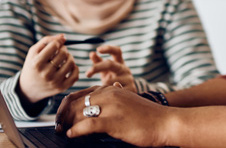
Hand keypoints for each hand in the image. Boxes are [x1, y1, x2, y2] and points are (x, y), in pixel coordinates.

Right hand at [18, 34, 78, 103]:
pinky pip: (76, 75)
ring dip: (70, 57)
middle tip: (61, 50)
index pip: (54, 46)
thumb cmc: (32, 66)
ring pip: (71, 63)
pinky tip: (69, 66)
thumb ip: (46, 41)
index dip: (58, 41)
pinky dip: (75, 68)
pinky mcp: (61, 88)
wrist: (28, 88)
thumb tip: (63, 36)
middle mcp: (46, 73)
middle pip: (63, 54)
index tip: (58, 42)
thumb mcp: (33, 52)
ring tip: (65, 57)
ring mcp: (54, 82)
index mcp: (37, 63)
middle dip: (64, 49)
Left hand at [56, 83, 171, 146]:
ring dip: (67, 124)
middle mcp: (109, 94)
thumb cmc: (148, 117)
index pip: (79, 94)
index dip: (65, 106)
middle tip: (58, 127)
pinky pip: (87, 125)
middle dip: (62, 116)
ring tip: (64, 132)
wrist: (167, 122)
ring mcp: (111, 107)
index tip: (61, 117)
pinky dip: (76, 131)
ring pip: (78, 113)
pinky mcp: (114, 121)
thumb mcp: (127, 104)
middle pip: (75, 102)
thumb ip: (111, 103)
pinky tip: (72, 136)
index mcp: (112, 89)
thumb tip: (93, 113)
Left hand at [86, 45, 135, 91]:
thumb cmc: (113, 79)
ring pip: (109, 81)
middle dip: (97, 68)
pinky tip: (107, 96)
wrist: (127, 95)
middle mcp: (125, 69)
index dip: (108, 48)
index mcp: (120, 62)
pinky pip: (115, 91)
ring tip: (101, 91)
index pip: (117, 51)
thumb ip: (99, 62)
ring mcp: (129, 79)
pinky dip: (109, 94)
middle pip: (111, 64)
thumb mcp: (106, 70)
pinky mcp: (131, 89)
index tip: (98, 49)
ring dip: (102, 86)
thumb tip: (92, 53)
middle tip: (87, 74)